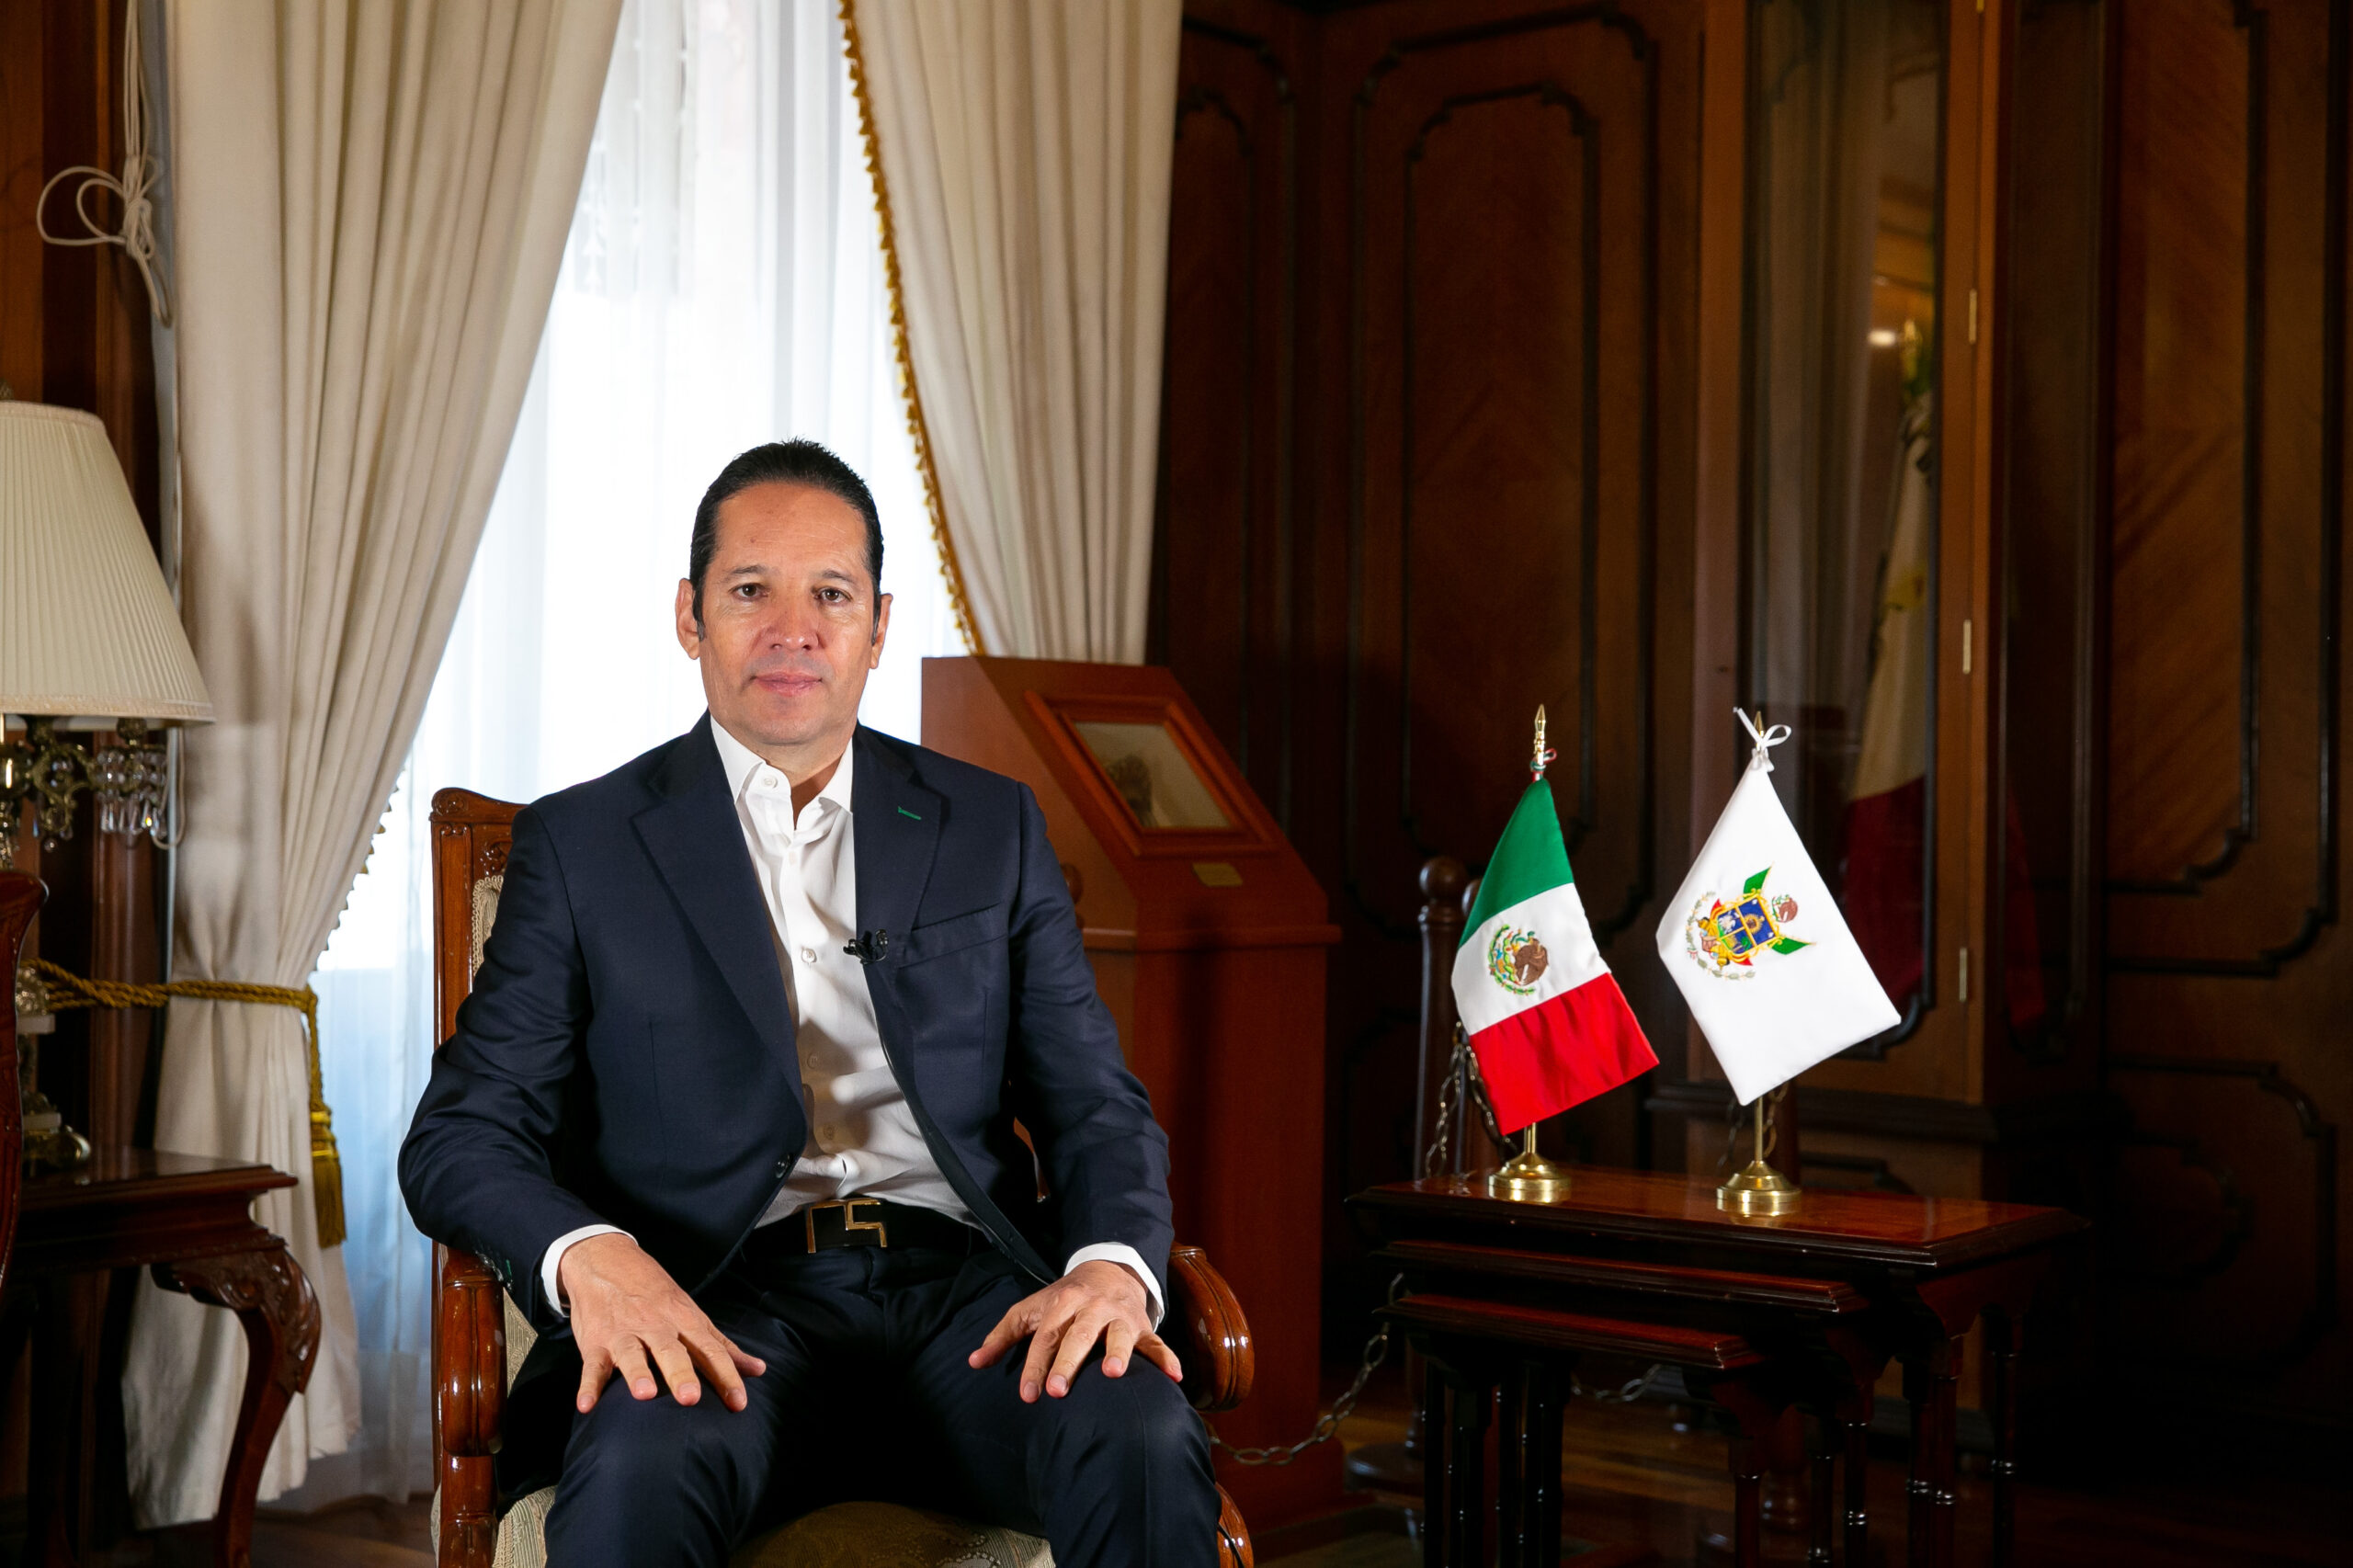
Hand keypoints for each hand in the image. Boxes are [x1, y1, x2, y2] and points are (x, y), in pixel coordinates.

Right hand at [559, 1232, 765, 1412]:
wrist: (606, 1261)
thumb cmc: (655, 1295)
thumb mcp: (691, 1313)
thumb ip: (722, 1345)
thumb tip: (758, 1370)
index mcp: (684, 1321)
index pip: (710, 1350)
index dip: (726, 1376)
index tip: (739, 1403)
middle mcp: (656, 1326)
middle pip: (671, 1351)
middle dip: (681, 1374)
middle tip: (691, 1399)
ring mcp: (624, 1334)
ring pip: (632, 1354)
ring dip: (637, 1373)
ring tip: (645, 1394)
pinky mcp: (596, 1342)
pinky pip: (591, 1365)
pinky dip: (587, 1385)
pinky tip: (586, 1405)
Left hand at [967, 1259, 1181, 1402]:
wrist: (1108, 1269)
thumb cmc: (1063, 1299)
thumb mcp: (1031, 1309)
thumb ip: (1003, 1335)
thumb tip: (973, 1363)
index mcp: (1062, 1303)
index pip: (1045, 1337)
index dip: (1034, 1366)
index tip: (1028, 1395)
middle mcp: (1092, 1308)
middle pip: (1078, 1335)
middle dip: (1068, 1362)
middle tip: (1057, 1391)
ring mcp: (1120, 1316)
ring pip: (1119, 1334)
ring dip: (1118, 1352)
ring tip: (1113, 1374)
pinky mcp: (1143, 1326)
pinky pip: (1157, 1343)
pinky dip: (1167, 1359)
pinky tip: (1174, 1378)